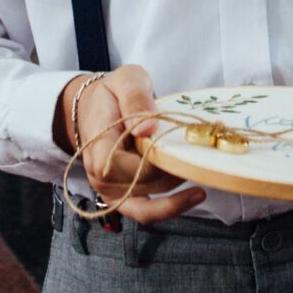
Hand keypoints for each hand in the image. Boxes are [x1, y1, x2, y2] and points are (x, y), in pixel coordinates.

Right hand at [56, 65, 205, 223]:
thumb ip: (135, 98)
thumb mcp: (126, 79)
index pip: (129, 165)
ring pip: (152, 197)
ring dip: (176, 183)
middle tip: (197, 148)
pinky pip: (145, 212)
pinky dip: (170, 208)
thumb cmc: (112, 93)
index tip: (179, 142)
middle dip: (173, 168)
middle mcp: (100, 175)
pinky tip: (195, 195)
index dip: (157, 158)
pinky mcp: (122, 197)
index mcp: (98, 146)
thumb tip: (145, 129)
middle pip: (145, 183)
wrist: (95, 107)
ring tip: (198, 163)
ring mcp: (110, 190)